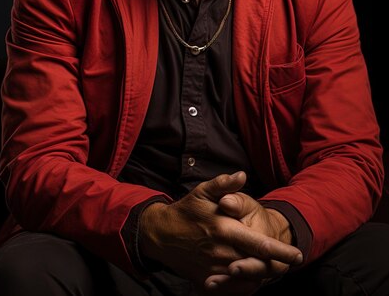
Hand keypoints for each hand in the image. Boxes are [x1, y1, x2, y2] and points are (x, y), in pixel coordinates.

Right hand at [139, 172, 301, 293]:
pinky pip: (234, 288)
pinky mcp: (208, 281)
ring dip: (263, 275)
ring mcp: (215, 270)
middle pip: (259, 266)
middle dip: (278, 266)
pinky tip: (253, 276)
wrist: (160, 235)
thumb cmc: (185, 211)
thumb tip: (242, 175)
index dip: (282, 251)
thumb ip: (224, 184)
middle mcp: (222, 253)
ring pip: (248, 278)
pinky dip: (247, 285)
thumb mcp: (202, 192)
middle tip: (291, 261)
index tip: (298, 255)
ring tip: (275, 267)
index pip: (260, 245)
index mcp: (225, 230)